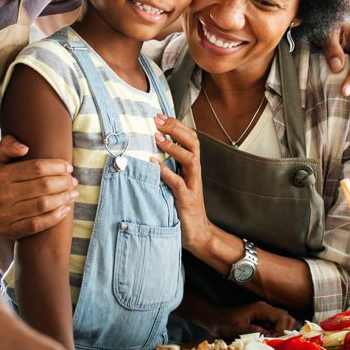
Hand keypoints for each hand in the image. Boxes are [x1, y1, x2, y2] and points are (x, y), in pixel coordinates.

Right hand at [0, 135, 77, 240]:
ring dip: (63, 198)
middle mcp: (1, 194)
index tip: (68, 167)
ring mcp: (5, 214)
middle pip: (43, 186)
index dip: (56, 166)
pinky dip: (55, 217)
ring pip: (42, 204)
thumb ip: (7, 147)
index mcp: (0, 175)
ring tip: (73, 194)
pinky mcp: (10, 230)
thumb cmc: (0, 186)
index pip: (36, 167)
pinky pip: (37, 224)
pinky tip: (65, 209)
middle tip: (73, 181)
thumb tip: (24, 148)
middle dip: (63, 182)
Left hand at [151, 114, 210, 253]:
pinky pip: (177, 183)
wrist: (198, 234)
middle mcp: (194, 173)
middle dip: (176, 128)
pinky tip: (153, 163)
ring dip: (173, 146)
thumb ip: (170, 168)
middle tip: (157, 119)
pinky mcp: (186, 200)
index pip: (190, 138)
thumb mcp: (177, 183)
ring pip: (190, 159)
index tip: (160, 115)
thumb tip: (151, 152)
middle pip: (193, 143)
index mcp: (192, 167)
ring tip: (157, 137)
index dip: (177, 125)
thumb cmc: (184, 207)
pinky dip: (165, 172)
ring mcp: (192, 186)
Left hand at [203, 300, 296, 338]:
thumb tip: (271, 336)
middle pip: (286, 318)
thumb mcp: (239, 329)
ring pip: (283, 323)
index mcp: (261, 308)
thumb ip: (256, 332)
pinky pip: (275, 327)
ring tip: (273, 342)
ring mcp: (265, 315)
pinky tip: (269, 341)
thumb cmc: (225, 323)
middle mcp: (266, 310)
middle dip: (285, 331)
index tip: (275, 340)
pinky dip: (275, 335)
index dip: (281, 330)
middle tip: (277, 342)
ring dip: (281, 333)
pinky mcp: (262, 321)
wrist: (215, 320)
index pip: (281, 318)